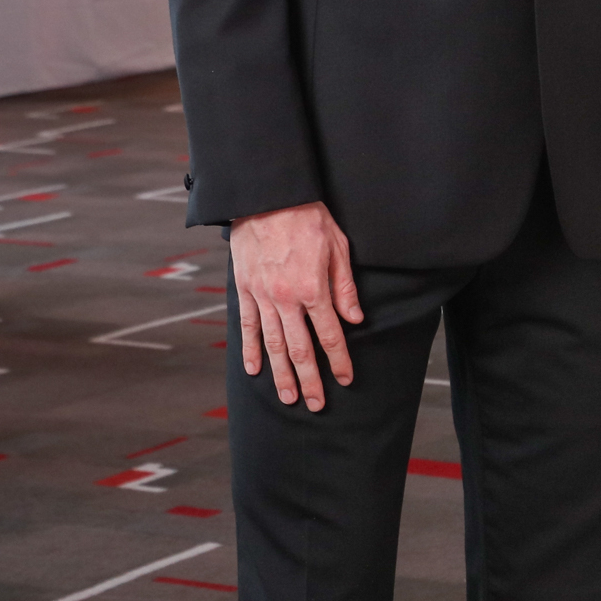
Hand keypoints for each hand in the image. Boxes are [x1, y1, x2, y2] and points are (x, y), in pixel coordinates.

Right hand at [228, 200, 362, 410]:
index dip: (339, 360)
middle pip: (300, 349)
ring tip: (288, 397)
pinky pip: (248, 326)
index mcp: (313, 289)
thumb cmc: (307, 217)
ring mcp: (263, 296)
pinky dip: (250, 350)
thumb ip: (345, 286)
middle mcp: (287, 299)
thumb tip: (356, 318)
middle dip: (310, 379)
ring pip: (272, 345)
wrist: (266, 196)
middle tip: (315, 404)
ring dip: (281, 374)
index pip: (330, 334)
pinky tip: (254, 370)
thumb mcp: (337, 246)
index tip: (345, 379)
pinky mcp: (245, 289)